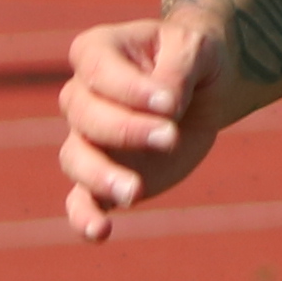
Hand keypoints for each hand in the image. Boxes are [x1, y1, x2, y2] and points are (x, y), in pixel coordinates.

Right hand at [56, 9, 238, 239]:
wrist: (206, 86)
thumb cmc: (196, 56)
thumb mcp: (196, 47)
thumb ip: (177, 70)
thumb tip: (164, 106)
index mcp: (96, 52)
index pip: (97, 71)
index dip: (129, 90)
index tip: (169, 103)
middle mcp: (82, 96)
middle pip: (84, 116)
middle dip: (126, 130)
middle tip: (170, 138)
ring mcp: (89, 140)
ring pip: (75, 158)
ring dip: (100, 176)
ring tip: (134, 192)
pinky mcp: (103, 178)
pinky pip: (80, 200)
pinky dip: (84, 217)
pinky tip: (100, 233)